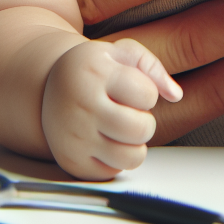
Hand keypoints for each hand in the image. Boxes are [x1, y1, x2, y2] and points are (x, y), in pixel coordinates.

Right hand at [43, 38, 180, 179]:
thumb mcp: (122, 52)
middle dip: (145, 121)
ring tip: (123, 128)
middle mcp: (82, 106)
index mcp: (96, 73)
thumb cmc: (92, 69)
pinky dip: (117, 158)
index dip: (148, 92)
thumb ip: (153, 67)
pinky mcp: (71, 161)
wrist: (47, 87)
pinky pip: (113, 171)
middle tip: (132, 113)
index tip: (133, 88)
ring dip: (135, 144)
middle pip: (142, 129)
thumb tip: (176, 95)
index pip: (147, 94)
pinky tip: (106, 140)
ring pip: (132, 157)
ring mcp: (75, 137)